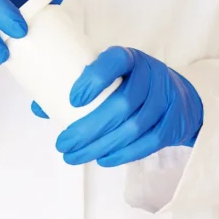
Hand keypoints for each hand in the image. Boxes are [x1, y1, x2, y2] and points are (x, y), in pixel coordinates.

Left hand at [32, 47, 202, 166]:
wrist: (179, 97)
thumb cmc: (130, 84)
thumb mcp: (109, 76)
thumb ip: (77, 88)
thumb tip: (38, 108)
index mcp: (129, 58)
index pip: (115, 61)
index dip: (94, 80)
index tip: (72, 100)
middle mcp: (150, 75)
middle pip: (122, 104)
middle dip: (88, 128)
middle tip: (63, 143)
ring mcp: (165, 100)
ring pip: (133, 127)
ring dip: (101, 146)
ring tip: (74, 156)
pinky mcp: (172, 124)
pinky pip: (148, 143)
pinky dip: (123, 154)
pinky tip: (102, 159)